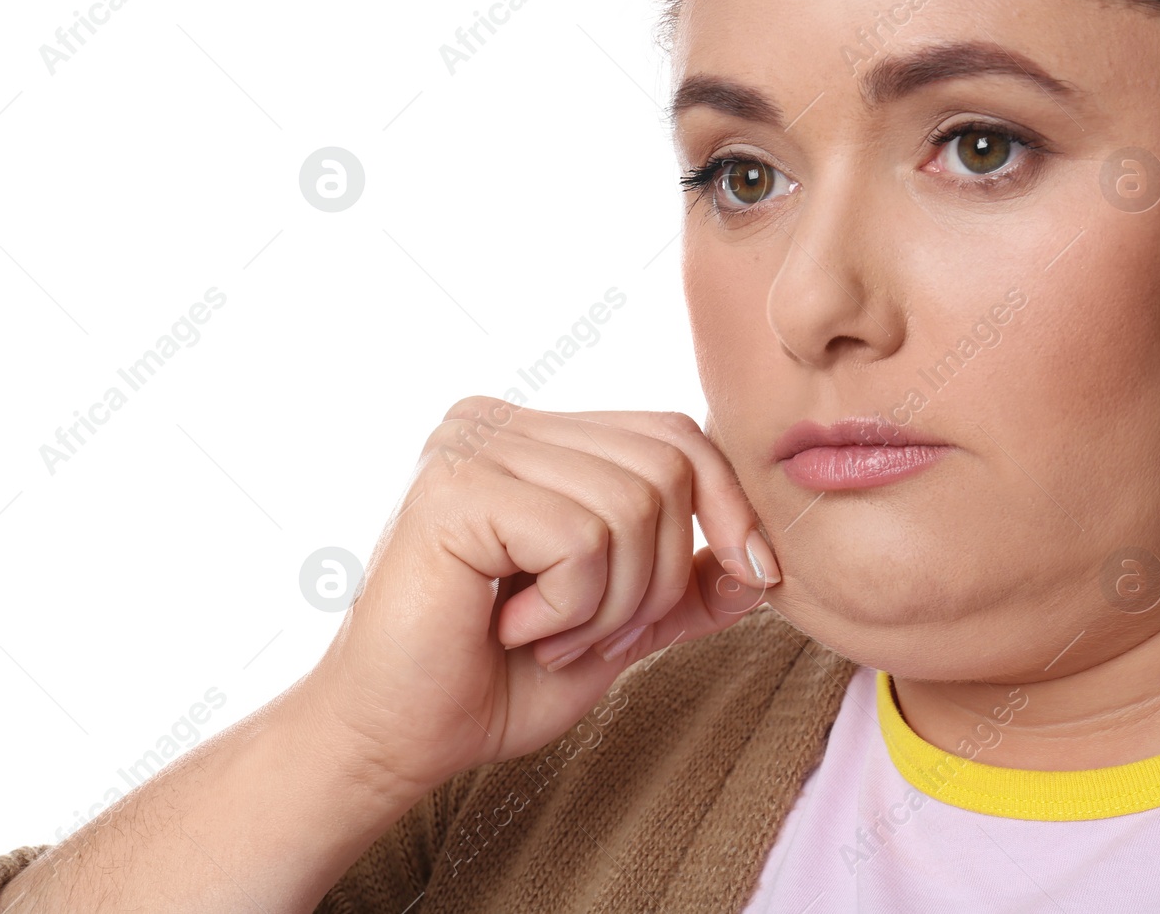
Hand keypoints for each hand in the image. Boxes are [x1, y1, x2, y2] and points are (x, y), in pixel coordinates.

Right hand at [305, 396, 780, 799]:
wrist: (396, 738)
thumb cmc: (492, 681)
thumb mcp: (616, 627)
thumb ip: (682, 587)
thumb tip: (764, 563)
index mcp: (535, 438)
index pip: (673, 434)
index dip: (729, 506)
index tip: (756, 577)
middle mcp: (498, 421)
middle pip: (666, 464)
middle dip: (658, 575)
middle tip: (596, 635)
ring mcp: (470, 444)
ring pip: (631, 504)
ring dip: (610, 603)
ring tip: (546, 636)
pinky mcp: (454, 486)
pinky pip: (579, 537)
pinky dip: (569, 607)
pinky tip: (511, 627)